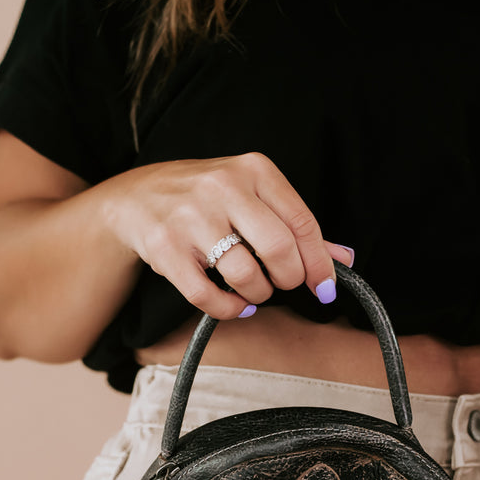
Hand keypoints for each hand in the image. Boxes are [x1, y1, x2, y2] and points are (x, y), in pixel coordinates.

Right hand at [104, 151, 353, 318]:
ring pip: (246, 275)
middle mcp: (223, 187)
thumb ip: (296, 227)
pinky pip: (208, 296)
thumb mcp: (252, 198)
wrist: (135, 198)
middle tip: (283, 284)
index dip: (319, 264)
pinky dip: (229, 309)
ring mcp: (191, 217)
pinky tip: (235, 304)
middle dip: (289, 279)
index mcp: (254, 170)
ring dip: (259, 294)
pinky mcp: (165, 248)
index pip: (303, 224)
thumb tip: (345, 258)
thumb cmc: (205, 200)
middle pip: (280, 250)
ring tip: (254, 290)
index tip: (323, 288)